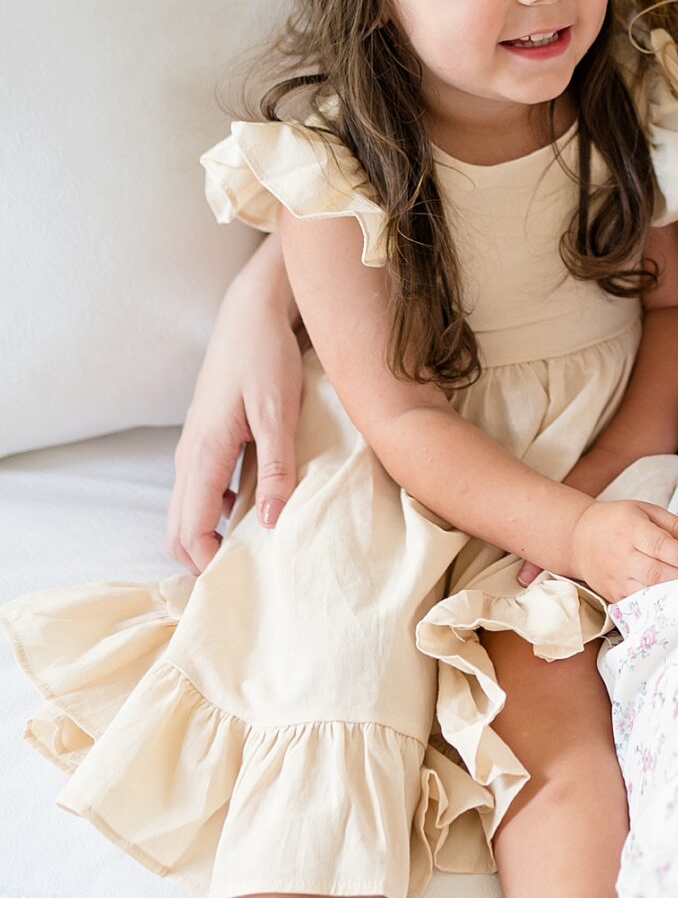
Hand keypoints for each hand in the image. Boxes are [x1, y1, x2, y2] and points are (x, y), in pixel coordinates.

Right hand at [166, 259, 305, 571]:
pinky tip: (248, 517)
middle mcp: (189, 456)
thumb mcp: (280, 413)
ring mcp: (193, 448)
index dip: (208, 564)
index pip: (190, 530)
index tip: (240, 583)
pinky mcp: (206, 440)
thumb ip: (277, 468)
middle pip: (178, 529)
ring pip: (186, 511)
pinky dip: (211, 515)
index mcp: (203, 453)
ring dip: (205, 538)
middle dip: (200, 561)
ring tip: (246, 558)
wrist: (251, 314)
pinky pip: (198, 492)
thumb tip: (272, 523)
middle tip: (240, 582)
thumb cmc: (267, 358)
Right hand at [564, 498, 677, 601]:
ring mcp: (615, 579)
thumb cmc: (619, 521)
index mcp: (631, 529)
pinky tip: (674, 601)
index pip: (661, 546)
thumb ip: (677, 527)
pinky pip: (638, 603)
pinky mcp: (612, 595)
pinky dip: (657, 604)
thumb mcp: (647, 512)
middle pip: (657, 573)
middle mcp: (622, 556)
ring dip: (673, 593)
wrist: (578, 538)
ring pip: (648, 591)